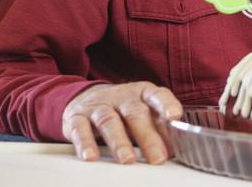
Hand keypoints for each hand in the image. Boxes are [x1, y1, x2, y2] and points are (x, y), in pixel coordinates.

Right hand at [62, 81, 182, 164]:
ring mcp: (98, 105)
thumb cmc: (123, 108)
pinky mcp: (77, 117)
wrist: (86, 97)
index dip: (166, 104)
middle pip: (134, 113)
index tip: (174, 116)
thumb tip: (172, 148)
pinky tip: (91, 157)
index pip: (156, 95)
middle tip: (157, 157)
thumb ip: (158, 126)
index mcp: (141, 92)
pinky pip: (80, 129)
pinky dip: (85, 143)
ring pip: (109, 121)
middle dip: (147, 136)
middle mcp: (121, 96)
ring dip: (119, 142)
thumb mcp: (143, 111)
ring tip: (128, 160)